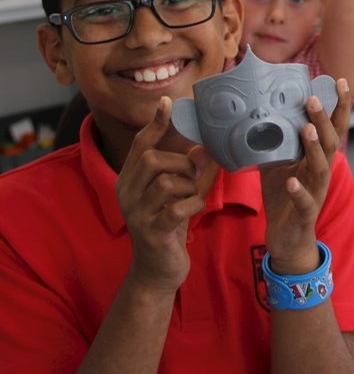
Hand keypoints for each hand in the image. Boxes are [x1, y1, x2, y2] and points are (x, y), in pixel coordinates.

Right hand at [115, 97, 214, 292]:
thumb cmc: (170, 225)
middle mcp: (126, 194)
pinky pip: (177, 208)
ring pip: (167, 182)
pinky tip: (194, 211)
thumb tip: (205, 147)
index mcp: (130, 180)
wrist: (158, 271)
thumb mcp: (179, 193)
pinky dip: (194, 205)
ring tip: (192, 198)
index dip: (156, 124)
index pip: (141, 145)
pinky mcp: (152, 233)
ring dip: (189, 187)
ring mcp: (136, 214)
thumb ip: (190, 171)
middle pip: (153, 160)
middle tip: (194, 175)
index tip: (169, 103)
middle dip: (181, 163)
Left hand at [259, 79, 350, 273]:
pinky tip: (291, 182)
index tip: (339, 82)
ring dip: (314, 147)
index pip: (332, 127)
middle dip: (323, 120)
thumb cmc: (284, 199)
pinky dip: (299, 191)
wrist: (287, 239)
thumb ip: (272, 143)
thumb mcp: (277, 165)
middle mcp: (321, 171)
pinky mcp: (305, 213)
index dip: (338, 106)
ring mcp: (316, 192)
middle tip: (313, 99)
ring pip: (321, 167)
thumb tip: (253, 114)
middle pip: (330, 142)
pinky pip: (306, 201)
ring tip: (306, 129)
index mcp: (317, 157)